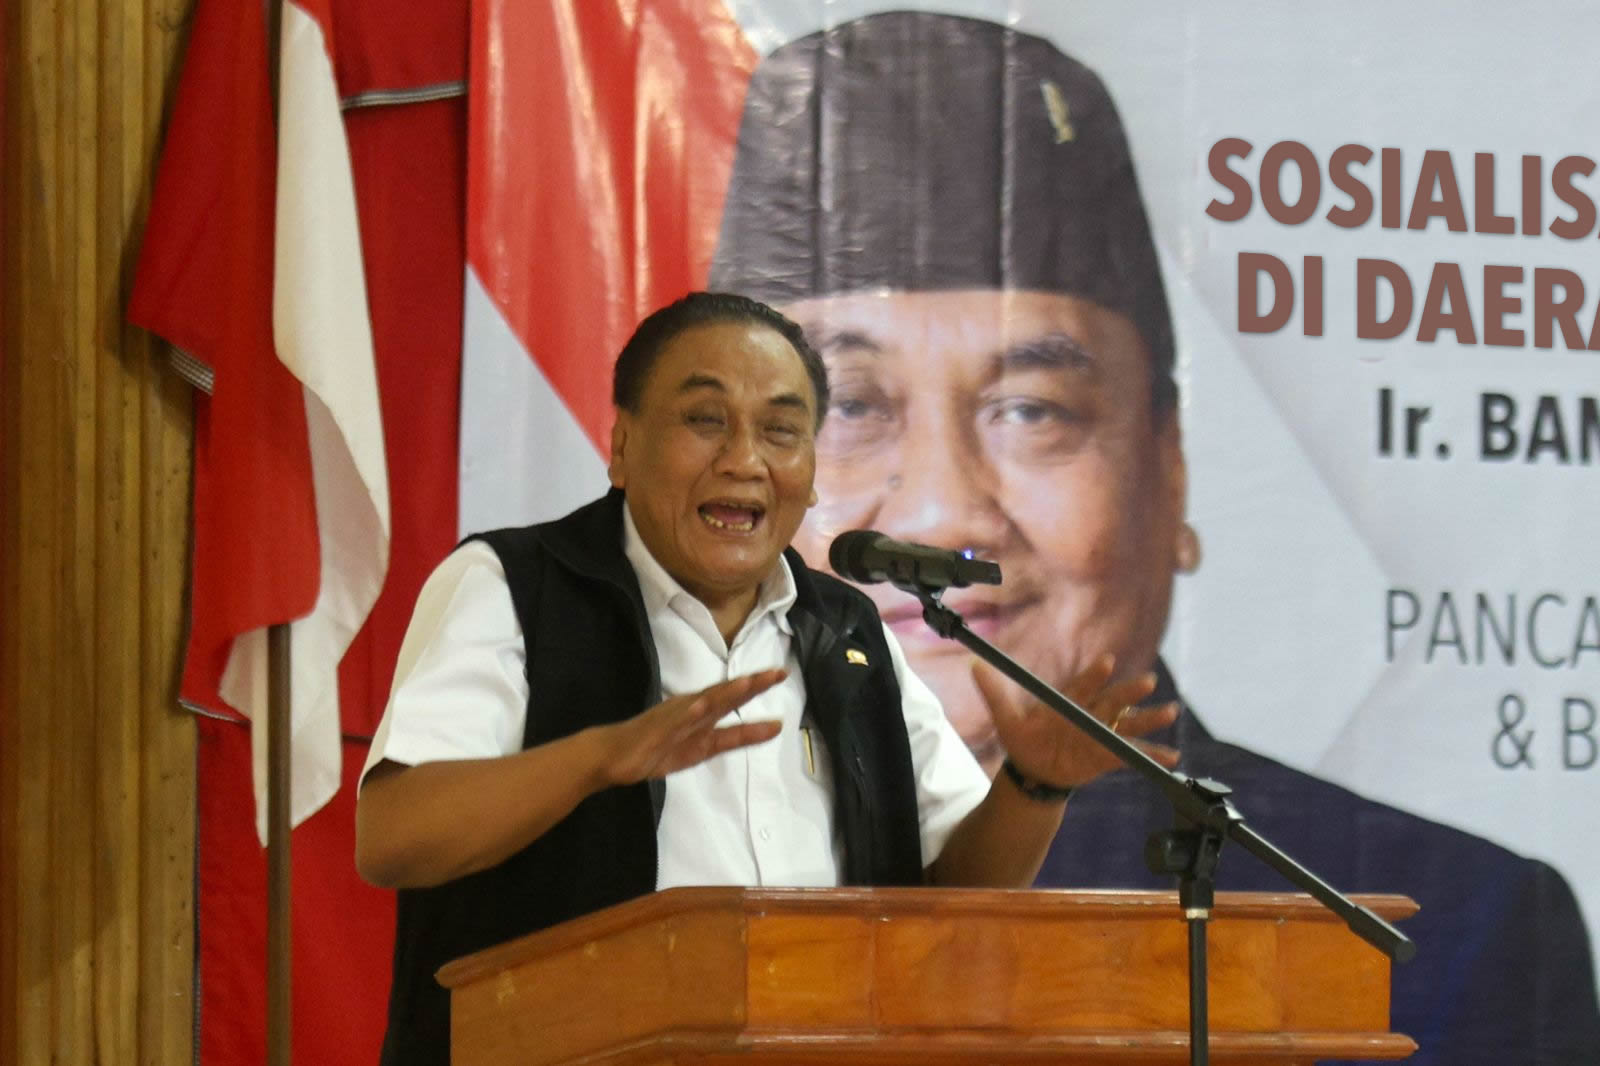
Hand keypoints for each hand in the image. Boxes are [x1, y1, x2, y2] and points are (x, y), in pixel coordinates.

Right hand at [599, 669, 786, 785]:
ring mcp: (673, 718)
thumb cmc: (655, 749)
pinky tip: (701, 706)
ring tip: (747, 683)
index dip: (757, 688)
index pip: (733, 698)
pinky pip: (674, 722)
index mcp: (702, 715)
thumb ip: (728, 738)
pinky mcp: (656, 730)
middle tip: (778, 673)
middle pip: (725, 695)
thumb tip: (762, 731)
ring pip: (703, 702)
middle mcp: (691, 710)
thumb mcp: (701, 749)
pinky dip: (688, 714)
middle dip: (751, 685)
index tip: (781, 674)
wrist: (612, 755)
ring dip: (725, 693)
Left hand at [974, 653, 1178, 789]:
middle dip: (1129, 691)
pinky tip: (1172, 758)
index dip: (1094, 675)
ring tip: (1169, 712)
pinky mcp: (1108, 756)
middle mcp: (1089, 714)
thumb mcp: (1006, 719)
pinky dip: (1152, 756)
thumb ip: (994, 694)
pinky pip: (1132, 755)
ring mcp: (1101, 734)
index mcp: (1068, 702)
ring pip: (1127, 724)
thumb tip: (975, 666)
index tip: (1107, 662)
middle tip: (1147, 680)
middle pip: (1111, 701)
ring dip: (1148, 718)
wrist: (1033, 771)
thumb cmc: (1023, 740)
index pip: (1082, 686)